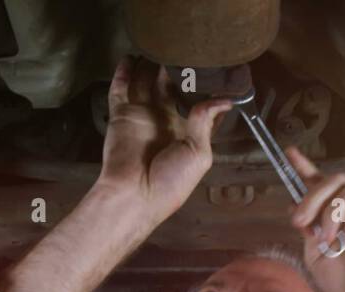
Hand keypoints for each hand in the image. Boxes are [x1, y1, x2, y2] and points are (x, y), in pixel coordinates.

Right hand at [95, 56, 233, 227]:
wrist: (133, 194)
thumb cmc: (170, 182)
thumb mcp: (199, 153)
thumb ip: (205, 121)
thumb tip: (224, 98)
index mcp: (186, 133)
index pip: (198, 106)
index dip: (206, 89)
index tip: (217, 70)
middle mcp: (163, 121)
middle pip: (169, 88)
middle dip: (176, 70)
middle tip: (185, 48)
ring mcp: (141, 116)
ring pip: (145, 83)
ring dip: (150, 66)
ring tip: (158, 45)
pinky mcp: (121, 115)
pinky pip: (120, 88)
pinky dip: (123, 72)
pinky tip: (130, 56)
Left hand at [286, 146, 344, 291]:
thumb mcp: (316, 256)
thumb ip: (307, 230)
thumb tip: (294, 205)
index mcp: (335, 213)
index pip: (320, 182)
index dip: (304, 166)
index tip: (288, 153)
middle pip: (335, 179)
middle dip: (313, 197)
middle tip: (300, 222)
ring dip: (333, 212)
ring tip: (329, 239)